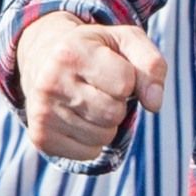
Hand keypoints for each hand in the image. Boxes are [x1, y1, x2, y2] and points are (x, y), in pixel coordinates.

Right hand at [15, 11, 166, 162]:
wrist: (42, 59)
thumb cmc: (94, 50)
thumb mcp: (125, 41)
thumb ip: (151, 65)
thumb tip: (155, 104)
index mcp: (71, 53)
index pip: (125, 83)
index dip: (129, 80)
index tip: (112, 70)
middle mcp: (51, 83)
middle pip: (114, 114)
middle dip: (118, 104)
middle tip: (100, 90)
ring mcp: (42, 113)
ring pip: (103, 137)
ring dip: (105, 124)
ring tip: (88, 103)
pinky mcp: (41, 137)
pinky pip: (88, 153)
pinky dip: (91, 141)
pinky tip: (77, 119)